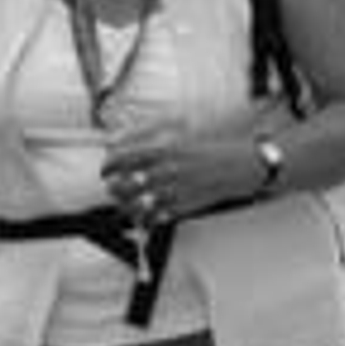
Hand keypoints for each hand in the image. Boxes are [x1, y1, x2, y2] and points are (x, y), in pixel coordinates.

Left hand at [102, 120, 259, 225]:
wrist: (237, 166)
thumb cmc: (209, 147)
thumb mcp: (177, 128)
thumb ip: (144, 131)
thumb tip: (117, 139)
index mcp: (162, 149)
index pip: (120, 160)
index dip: (108, 166)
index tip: (107, 169)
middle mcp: (164, 171)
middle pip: (123, 185)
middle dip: (114, 187)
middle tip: (115, 185)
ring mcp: (172, 191)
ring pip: (134, 204)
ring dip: (126, 204)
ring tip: (126, 201)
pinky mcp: (180, 207)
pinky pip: (153, 218)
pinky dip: (144, 217)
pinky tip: (144, 212)